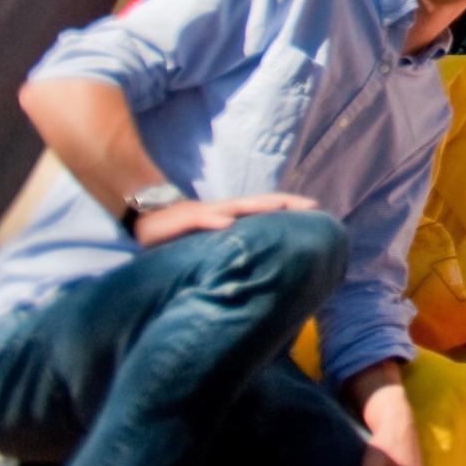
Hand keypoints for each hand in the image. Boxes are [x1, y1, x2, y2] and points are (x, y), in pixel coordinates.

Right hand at [132, 191, 317, 248]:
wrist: (149, 218)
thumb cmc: (185, 232)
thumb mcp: (213, 240)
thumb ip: (235, 247)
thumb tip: (261, 263)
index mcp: (233, 214)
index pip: (267, 206)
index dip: (291, 206)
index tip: (317, 209)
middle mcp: (225, 210)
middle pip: (260, 202)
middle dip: (285, 203)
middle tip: (310, 206)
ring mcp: (206, 213)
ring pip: (236, 207)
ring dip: (257, 207)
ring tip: (278, 208)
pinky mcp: (185, 221)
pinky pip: (200, 220)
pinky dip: (214, 221)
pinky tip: (227, 224)